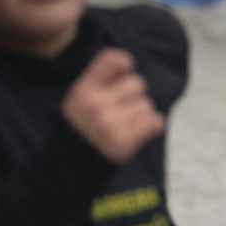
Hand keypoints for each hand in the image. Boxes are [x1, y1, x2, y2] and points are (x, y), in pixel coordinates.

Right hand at [61, 48, 164, 164]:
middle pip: (137, 83)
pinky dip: (151, 126)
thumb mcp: (79, 99)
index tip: (124, 74)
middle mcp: (95, 104)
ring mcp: (110, 124)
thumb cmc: (82, 128)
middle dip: (134, 95)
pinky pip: (156, 121)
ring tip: (124, 124)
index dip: (125, 64)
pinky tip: (135, 133)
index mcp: (82, 90)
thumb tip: (128, 62)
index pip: (113, 59)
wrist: (70, 167)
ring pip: (147, 104)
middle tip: (121, 109)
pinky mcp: (124, 142)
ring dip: (141, 113)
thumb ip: (100, 80)